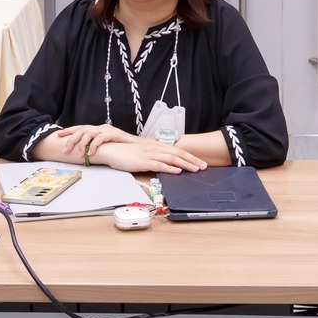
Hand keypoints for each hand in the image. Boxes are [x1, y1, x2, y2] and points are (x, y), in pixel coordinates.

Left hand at [46, 123, 138, 160]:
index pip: (80, 128)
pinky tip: (91, 153)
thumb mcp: (105, 146)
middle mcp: (101, 127)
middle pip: (82, 130)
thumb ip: (95, 146)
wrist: (138, 146)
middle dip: (71, 139)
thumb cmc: (121, 147)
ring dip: (82, 145)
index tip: (58, 135)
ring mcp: (107, 130)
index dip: (69, 131)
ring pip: (89, 133)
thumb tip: (83, 152)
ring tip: (79, 155)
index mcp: (97, 129)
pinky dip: (95, 145)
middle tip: (65, 150)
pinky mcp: (114, 134)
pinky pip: (101, 138)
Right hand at [90, 139, 207, 173]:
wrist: (113, 150)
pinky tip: (177, 171)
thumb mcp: (144, 152)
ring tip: (196, 169)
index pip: (177, 150)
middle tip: (204, 166)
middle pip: (178, 153)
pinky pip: (159, 165)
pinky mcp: (144, 162)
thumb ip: (155, 155)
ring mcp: (150, 155)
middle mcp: (156, 148)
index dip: (190, 156)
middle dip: (193, 160)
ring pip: (172, 159)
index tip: (200, 162)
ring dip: (185, 164)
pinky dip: (170, 168)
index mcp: (157, 146)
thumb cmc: (127, 152)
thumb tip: (167, 162)